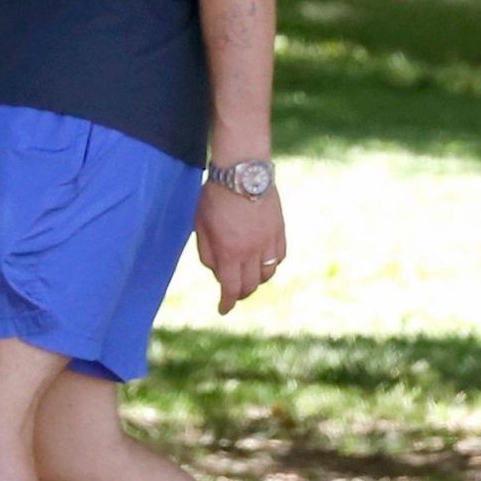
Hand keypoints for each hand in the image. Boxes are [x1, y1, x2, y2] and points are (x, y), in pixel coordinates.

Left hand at [194, 183, 285, 315]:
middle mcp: (251, 251)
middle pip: (250, 285)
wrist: (242, 171)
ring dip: (256, 281)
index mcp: (229, 251)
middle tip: (234, 294)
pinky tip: (263, 261)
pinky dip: (271, 264)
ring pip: (267, 274)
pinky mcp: (279, 230)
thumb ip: (207, 252)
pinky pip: (279, 257)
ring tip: (248, 277)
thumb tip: (217, 271)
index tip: (223, 309)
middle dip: (240, 294)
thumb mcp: (200, 225)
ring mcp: (268, 241)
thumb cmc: (215, 196)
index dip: (227, 303)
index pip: (231, 288)